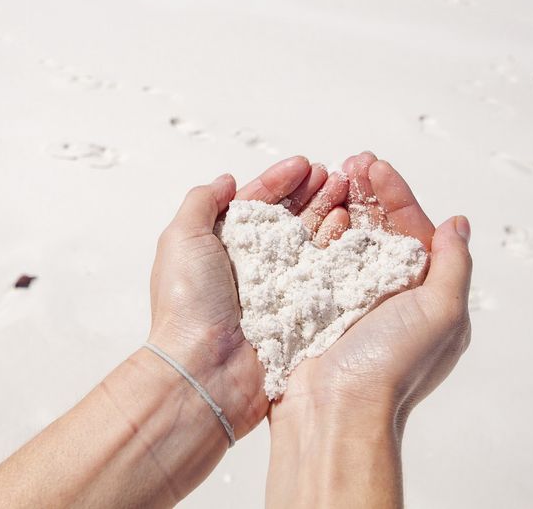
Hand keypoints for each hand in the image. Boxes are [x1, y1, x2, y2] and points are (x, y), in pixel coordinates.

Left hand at [147, 155, 349, 438]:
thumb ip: (201, 203)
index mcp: (221, 246)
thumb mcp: (181, 239)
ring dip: (329, 214)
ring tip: (348, 192)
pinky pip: (324, 274)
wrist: (205, 369)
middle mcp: (251, 266)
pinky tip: (351, 228)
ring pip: (310, 242)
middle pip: (288, 219)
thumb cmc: (187, 304)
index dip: (280, 181)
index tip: (304, 164)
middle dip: (312, 193)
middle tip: (335, 174)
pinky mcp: (299, 313)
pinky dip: (338, 249)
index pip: (256, 204)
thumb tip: (226, 181)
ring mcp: (277, 290)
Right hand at [266, 152, 471, 507]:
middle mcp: (386, 292)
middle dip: (367, 191)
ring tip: (330, 177)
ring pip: (346, 236)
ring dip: (340, 202)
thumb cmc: (392, 366)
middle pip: (378, 226)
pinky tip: (309, 212)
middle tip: (351, 163)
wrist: (333, 408)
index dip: (396, 193)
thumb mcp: (443, 313)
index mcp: (422, 293)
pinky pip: (314, 255)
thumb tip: (459, 224)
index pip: (412, 228)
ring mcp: (346, 296)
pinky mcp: (312, 302)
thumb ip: (454, 265)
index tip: (375, 167)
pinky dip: (314, 229)